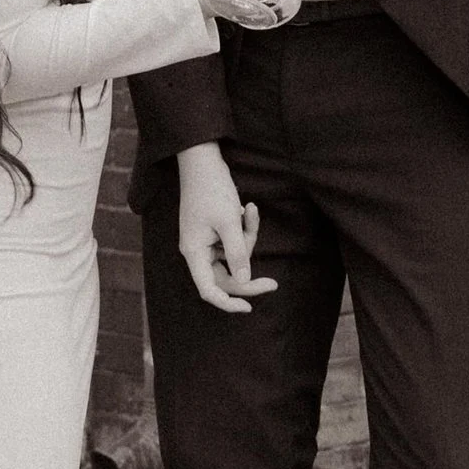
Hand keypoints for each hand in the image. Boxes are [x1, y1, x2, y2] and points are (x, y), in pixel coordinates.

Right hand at [176, 142, 276, 312]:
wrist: (204, 160)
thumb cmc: (212, 190)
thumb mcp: (229, 222)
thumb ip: (238, 253)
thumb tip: (245, 280)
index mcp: (194, 252)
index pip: (209, 290)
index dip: (227, 303)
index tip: (249, 308)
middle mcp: (198, 251)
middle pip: (224, 277)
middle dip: (248, 275)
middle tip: (274, 283)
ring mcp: (206, 241)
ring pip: (233, 257)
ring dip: (247, 239)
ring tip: (250, 212)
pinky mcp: (215, 232)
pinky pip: (234, 241)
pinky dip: (244, 229)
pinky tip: (248, 208)